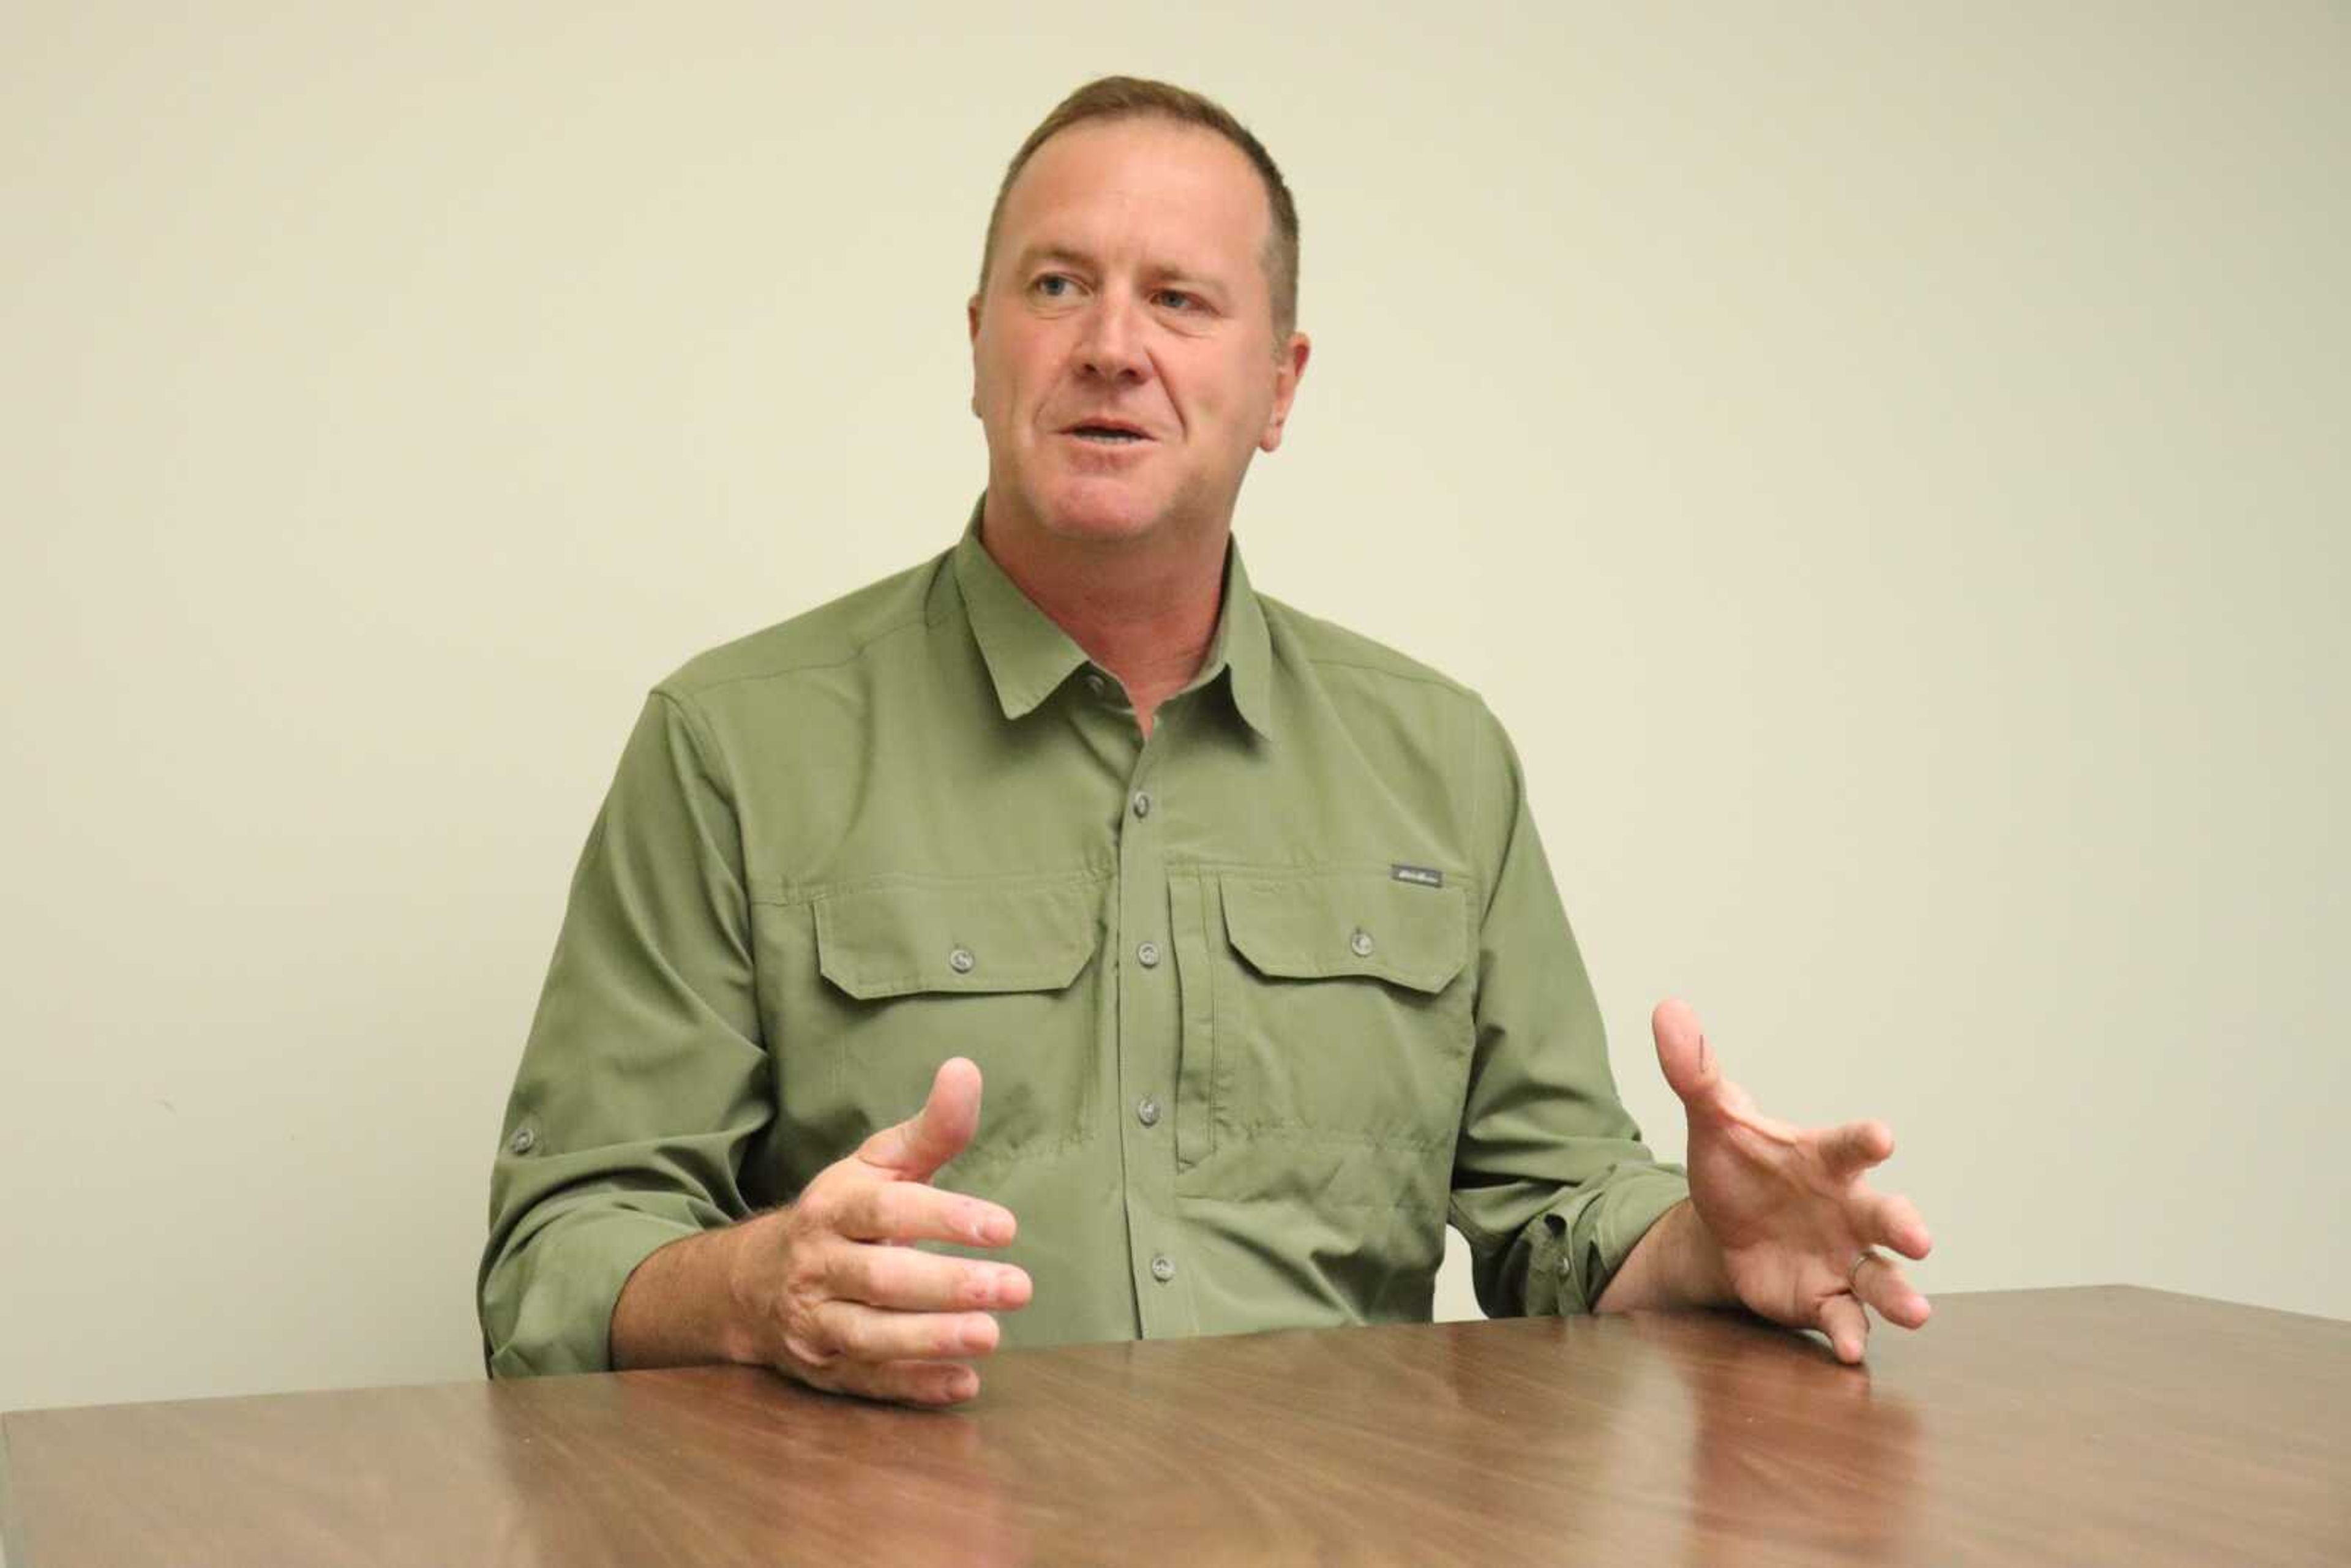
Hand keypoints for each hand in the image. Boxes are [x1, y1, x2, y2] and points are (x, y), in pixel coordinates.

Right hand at [731, 1057, 1031, 1404]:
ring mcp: (816, 1323)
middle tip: (1017, 1287)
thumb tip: (966, 1069)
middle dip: (949, 1285)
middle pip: (882, 1279)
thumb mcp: (878, 1165)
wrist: (753, 1283)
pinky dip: (914, 1388)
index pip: (886, 1211)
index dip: (943, 1218)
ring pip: (870, 1337)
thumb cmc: (841, 1215)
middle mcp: (818, 1267)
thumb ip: (930, 1129)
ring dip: (931, 1340)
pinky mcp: (824, 1371)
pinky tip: (962, 1384)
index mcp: (834, 1208)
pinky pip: (868, 1384)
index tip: (1003, 1226)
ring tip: (991, 1336)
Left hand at [1654, 999, 1932, 1362]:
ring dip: (1900, 1294)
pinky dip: (1849, 1333)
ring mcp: (1843, 1258)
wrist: (1725, 1225)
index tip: (1881, 1135)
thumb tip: (1667, 1011)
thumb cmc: (1738, 1166)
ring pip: (1882, 1277)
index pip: (1850, 1145)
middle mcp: (1848, 1210)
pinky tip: (1849, 1349)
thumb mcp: (1712, 1119)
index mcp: (1825, 1159)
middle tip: (1919, 1237)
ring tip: (1916, 1311)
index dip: (1864, 1139)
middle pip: (1885, 1215)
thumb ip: (1696, 1071)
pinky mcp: (1825, 1299)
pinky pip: (1845, 1318)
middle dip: (1905, 1224)